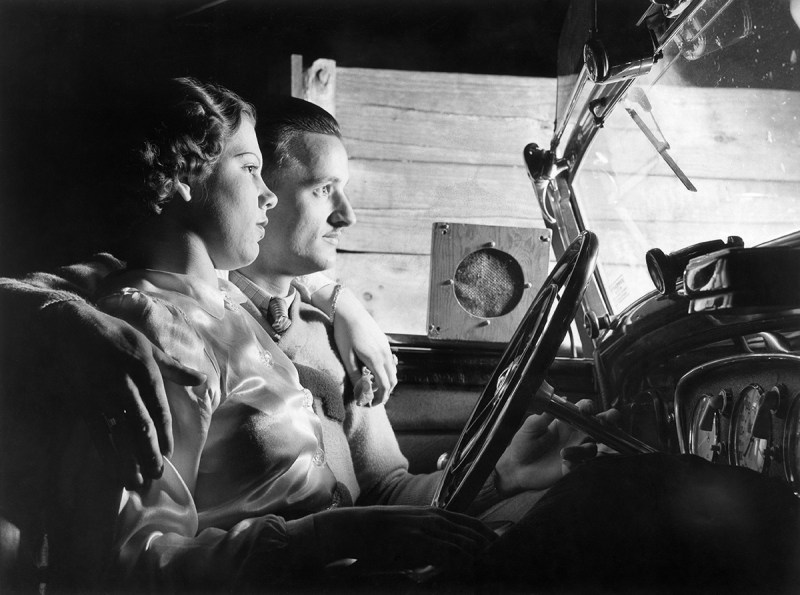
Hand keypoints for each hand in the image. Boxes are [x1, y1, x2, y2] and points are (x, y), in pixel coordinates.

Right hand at [47, 300, 204, 488]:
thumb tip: (201, 379)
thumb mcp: (149, 346)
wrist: (73, 328)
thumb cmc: (116, 335)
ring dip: (128, 459)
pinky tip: (112, 469)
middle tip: (155, 475)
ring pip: (118, 433)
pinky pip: (96, 432)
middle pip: (140, 425)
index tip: (168, 453)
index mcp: (146, 371)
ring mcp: (103, 395)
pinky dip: (105, 453)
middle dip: (149, 452)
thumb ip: (174, 368)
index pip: (158, 408)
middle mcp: (126, 386)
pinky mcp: (84, 402)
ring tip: (136, 482)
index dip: (164, 432)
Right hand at [314, 506, 496, 571]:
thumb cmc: (379, 534)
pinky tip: (469, 566)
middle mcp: (431, 518)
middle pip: (468, 530)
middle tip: (503, 554)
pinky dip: (459, 558)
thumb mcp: (407, 530)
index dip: (484, 531)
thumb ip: (426, 539)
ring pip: (460, 540)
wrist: (354, 528)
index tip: (499, 542)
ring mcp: (424, 528)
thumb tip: (440, 553)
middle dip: (487, 542)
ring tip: (492, 562)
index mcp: (430, 514)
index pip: (466, 520)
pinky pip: (444, 551)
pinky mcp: (415, 541)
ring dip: (478, 552)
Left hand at [332, 287, 396, 404]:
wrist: (349, 311)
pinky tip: (371, 371)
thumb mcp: (346, 356)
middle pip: (393, 380)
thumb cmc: (345, 333)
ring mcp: (387, 348)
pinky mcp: (385, 343)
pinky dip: (385, 371)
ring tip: (370, 385)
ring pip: (393, 371)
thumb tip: (360, 392)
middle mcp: (385, 354)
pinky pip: (390, 362)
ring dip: (385, 382)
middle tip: (372, 399)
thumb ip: (355, 375)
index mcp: (376, 359)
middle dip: (385, 392)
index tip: (370, 405)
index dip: (380, 398)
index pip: (385, 385)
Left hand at [494, 398, 619, 494]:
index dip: (588, 407)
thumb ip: (546, 415)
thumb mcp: (531, 427)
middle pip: (598, 426)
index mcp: (565, 422)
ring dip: (583, 449)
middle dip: (608, 420)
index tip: (586, 409)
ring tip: (564, 453)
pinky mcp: (573, 467)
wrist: (517, 468)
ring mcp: (576, 451)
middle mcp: (574, 435)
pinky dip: (576, 463)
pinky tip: (564, 465)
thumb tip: (562, 399)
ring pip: (593, 447)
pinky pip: (583, 464)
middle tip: (611, 417)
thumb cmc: (523, 443)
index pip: (583, 410)